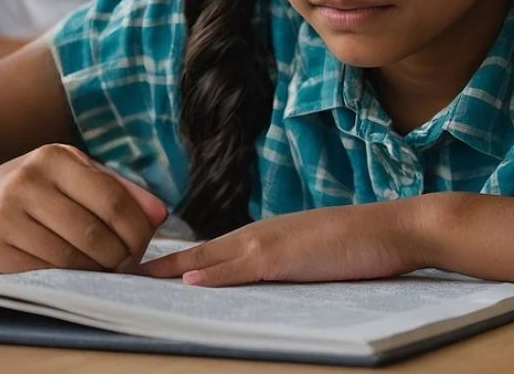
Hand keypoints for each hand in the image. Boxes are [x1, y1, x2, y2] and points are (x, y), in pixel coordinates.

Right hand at [0, 144, 167, 273]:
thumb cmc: (31, 190)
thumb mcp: (70, 174)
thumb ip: (118, 188)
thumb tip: (159, 213)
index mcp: (53, 157)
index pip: (113, 200)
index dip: (138, 229)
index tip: (144, 243)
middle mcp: (27, 182)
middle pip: (95, 234)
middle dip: (122, 256)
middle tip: (128, 263)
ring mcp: (7, 218)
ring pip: (73, 259)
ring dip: (99, 272)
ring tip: (106, 269)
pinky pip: (48, 274)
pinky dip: (70, 280)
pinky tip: (76, 274)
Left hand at [140, 200, 429, 286]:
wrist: (397, 229)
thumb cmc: (359, 246)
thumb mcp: (309, 259)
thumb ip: (276, 268)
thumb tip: (241, 284)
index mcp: (262, 238)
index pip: (207, 253)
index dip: (172, 263)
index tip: (138, 273)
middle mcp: (258, 235)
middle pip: (197, 252)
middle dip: (156, 265)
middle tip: (116, 273)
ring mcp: (271, 243)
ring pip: (210, 257)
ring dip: (171, 269)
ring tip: (134, 280)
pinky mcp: (286, 255)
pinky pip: (242, 267)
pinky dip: (212, 275)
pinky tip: (187, 282)